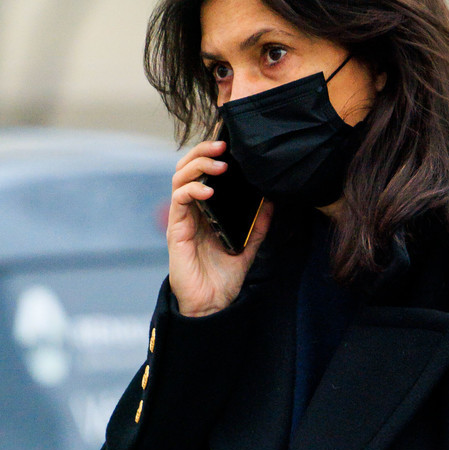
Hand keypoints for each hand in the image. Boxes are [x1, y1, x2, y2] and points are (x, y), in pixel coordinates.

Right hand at [166, 137, 271, 317]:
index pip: (203, 171)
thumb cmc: (223, 277)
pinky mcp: (177, 229)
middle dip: (203, 150)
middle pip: (188, 167)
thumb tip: (272, 200)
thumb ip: (258, 223)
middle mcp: (192, 209)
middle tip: (223, 145)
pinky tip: (209, 190)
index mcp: (206, 209)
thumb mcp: (248, 245)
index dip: (212, 154)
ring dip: (198, 164)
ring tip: (219, 164)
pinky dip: (193, 188)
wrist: (211, 304)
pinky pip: (179, 199)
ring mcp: (183, 218)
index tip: (231, 145)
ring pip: (180, 177)